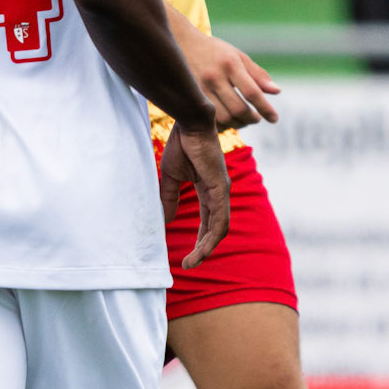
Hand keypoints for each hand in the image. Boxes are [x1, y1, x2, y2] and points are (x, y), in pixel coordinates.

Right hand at [159, 116, 230, 269]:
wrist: (189, 123)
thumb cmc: (182, 144)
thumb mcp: (171, 177)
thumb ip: (170, 199)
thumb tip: (167, 220)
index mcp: (209, 190)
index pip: (208, 222)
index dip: (199, 240)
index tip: (186, 256)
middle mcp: (219, 193)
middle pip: (215, 229)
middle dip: (203, 249)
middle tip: (189, 265)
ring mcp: (222, 191)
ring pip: (220, 228)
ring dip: (207, 248)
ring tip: (193, 262)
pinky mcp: (220, 188)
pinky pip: (220, 218)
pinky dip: (212, 235)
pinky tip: (203, 247)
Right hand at [176, 24, 279, 128]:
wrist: (179, 44)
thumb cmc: (214, 51)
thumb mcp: (237, 56)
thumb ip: (257, 74)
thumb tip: (277, 92)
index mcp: (230, 64)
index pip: (252, 92)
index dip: (265, 108)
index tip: (274, 119)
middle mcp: (214, 76)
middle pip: (238, 109)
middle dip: (251, 118)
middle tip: (257, 118)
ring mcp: (199, 88)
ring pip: (223, 117)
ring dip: (237, 124)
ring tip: (243, 120)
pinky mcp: (189, 97)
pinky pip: (208, 119)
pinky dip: (221, 124)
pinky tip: (227, 120)